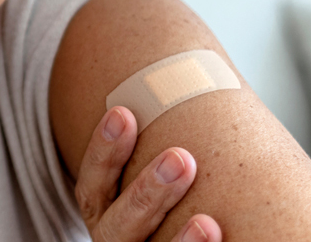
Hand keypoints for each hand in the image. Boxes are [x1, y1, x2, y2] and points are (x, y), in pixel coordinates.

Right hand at [75, 106, 221, 241]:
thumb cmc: (162, 204)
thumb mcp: (142, 178)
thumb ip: (160, 154)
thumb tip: (184, 84)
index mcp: (104, 215)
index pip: (94, 185)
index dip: (104, 151)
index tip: (123, 113)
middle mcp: (114, 241)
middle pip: (118, 225)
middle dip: (146, 193)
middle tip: (180, 159)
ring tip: (206, 223)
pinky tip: (216, 235)